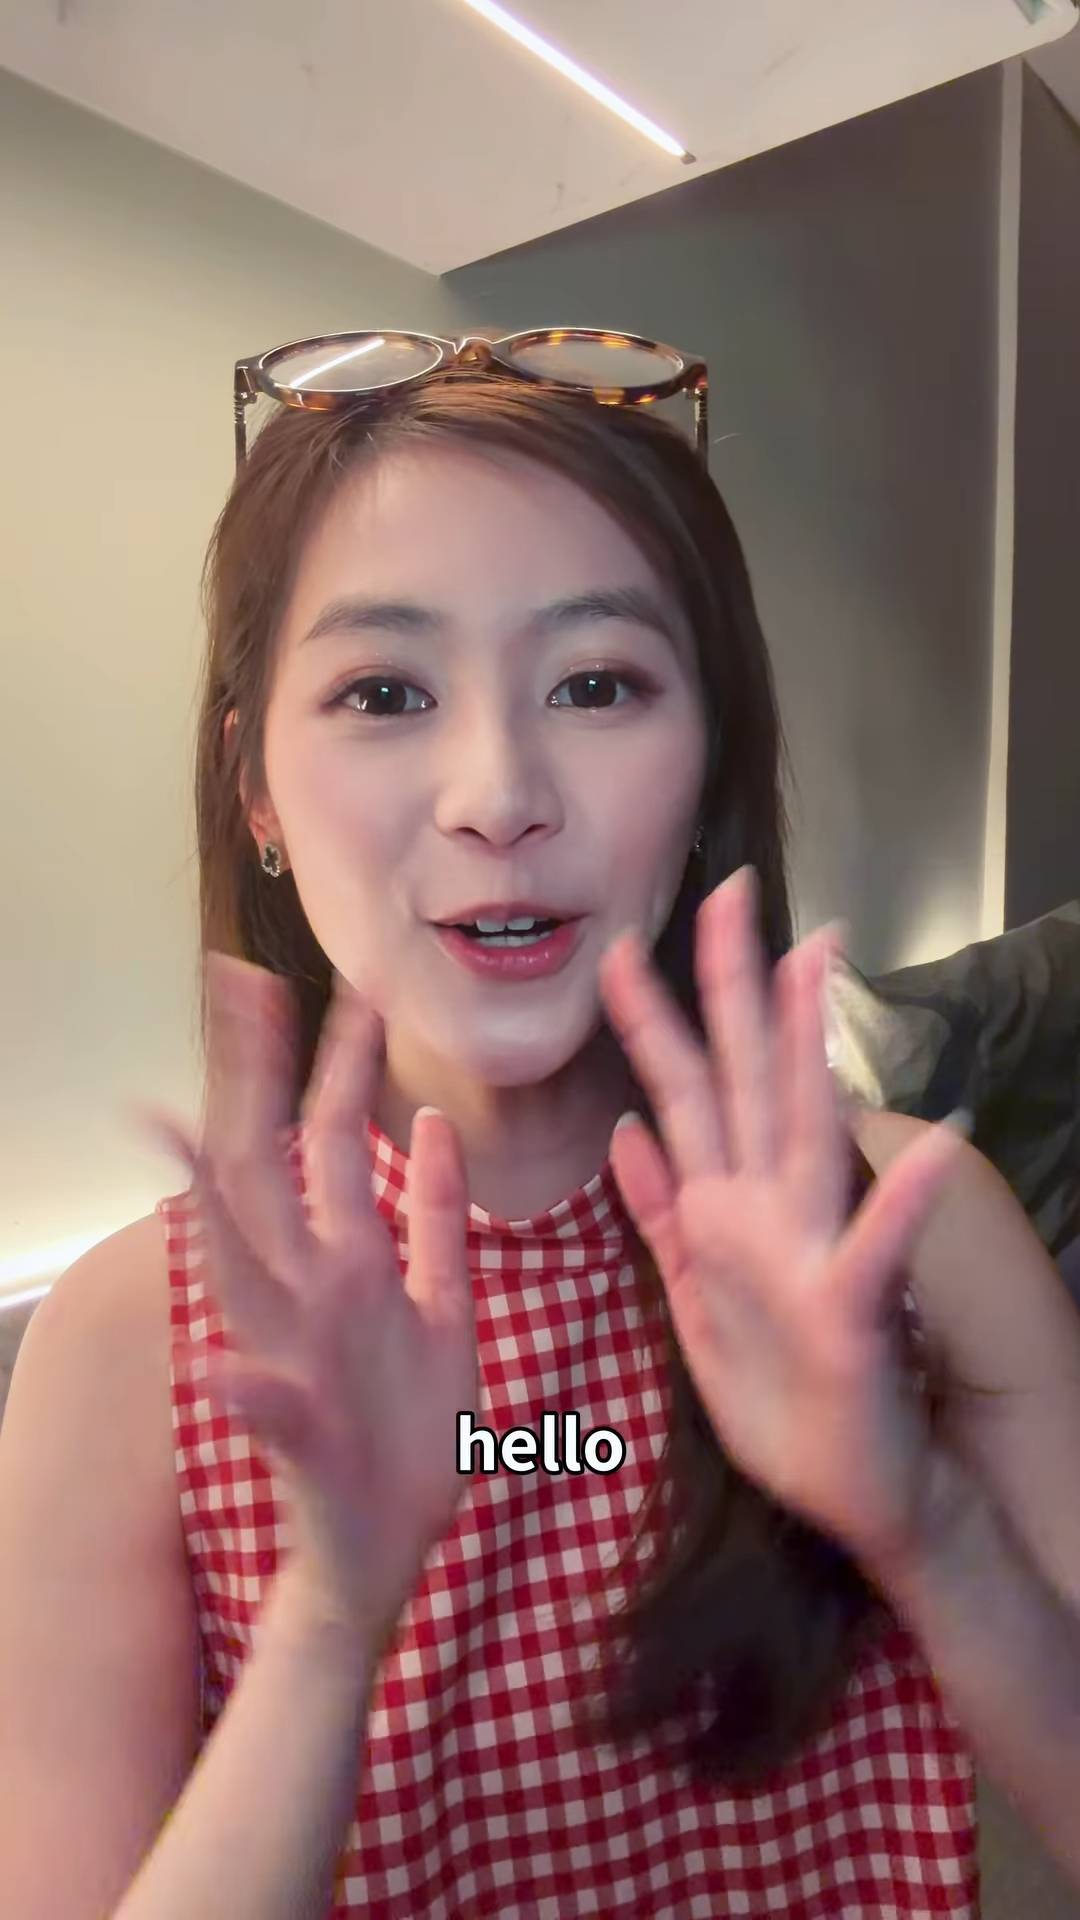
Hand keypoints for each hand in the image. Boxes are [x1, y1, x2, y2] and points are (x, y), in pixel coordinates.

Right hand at [130, 955, 475, 1649]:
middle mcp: (308, 1297)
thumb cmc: (409, 1432)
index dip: (334, 1059)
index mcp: (348, 1264)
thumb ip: (437, 1221)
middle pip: (271, 1167)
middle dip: (259, 1078)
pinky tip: (222, 1366)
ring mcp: (294, 1363)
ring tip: (171, 1122)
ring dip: (213, 1196)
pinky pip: (269, 1411)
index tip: (344, 977)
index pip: (331, 1138)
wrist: (379, 1556)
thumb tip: (429, 1126)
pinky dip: (247, 1388)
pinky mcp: (300, 1442)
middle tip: (241, 980)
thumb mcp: (444, 1310)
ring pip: (243, 1263)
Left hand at [597, 866, 967, 1576]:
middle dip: (730, 986)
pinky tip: (933, 1140)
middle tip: (726, 891)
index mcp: (724, 1208)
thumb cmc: (783, 1402)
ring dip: (807, 1048)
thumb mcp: (695, 1303)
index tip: (624, 944)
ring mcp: (815, 1250)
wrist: (860, 1495)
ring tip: (812, 963)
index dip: (654, 1020)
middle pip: (744, 1079)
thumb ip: (661, 1217)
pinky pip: (873, 1247)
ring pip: (803, 1130)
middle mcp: (770, 1208)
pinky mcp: (852, 1309)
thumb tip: (624, 1129)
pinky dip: (899, 1196)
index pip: (682, 1094)